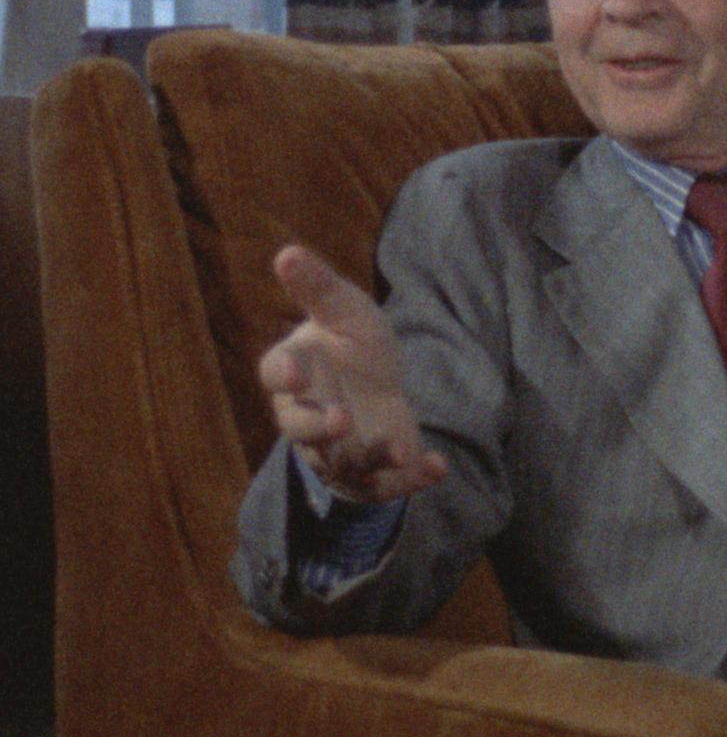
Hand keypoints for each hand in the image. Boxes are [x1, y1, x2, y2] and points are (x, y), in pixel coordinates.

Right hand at [258, 244, 446, 503]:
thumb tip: (287, 251)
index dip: (285, 376)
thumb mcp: (342, 309)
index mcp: (294, 373)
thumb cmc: (350, 345)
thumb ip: (317, 288)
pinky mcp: (374, 471)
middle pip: (302, 432)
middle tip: (340, 418)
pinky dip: (413, 478)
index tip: (295, 372)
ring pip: (346, 463)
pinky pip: (388, 484)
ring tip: (398, 450)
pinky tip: (437, 467)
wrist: (377, 387)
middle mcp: (308, 418)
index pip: (278, 376)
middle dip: (319, 427)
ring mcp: (339, 448)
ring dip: (372, 458)